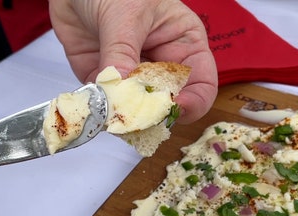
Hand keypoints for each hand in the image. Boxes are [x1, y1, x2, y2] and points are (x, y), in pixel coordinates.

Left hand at [49, 0, 217, 123]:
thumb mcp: (125, 15)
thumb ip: (122, 53)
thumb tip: (122, 91)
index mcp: (183, 44)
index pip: (201, 84)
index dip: (193, 102)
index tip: (171, 109)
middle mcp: (161, 64)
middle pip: (169, 104)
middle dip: (154, 115)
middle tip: (136, 118)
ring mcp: (132, 75)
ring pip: (136, 110)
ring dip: (124, 117)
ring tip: (112, 114)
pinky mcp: (104, 81)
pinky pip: (106, 104)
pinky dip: (101, 110)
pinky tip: (96, 106)